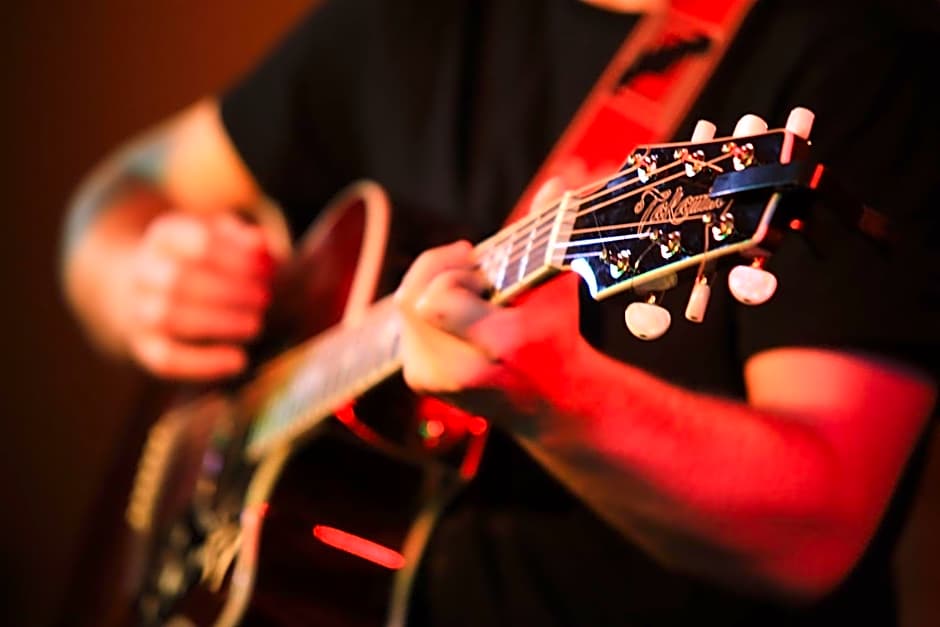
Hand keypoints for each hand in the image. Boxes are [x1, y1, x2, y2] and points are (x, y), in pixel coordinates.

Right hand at [119, 212, 275, 379]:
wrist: (164, 289)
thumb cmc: (212, 263)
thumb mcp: (228, 243)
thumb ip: (248, 242)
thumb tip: (261, 243)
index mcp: (166, 236)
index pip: (199, 242)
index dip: (238, 259)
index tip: (268, 272)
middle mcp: (144, 270)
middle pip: (179, 278)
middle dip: (229, 291)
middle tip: (264, 299)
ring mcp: (139, 309)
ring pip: (167, 317)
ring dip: (218, 323)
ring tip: (255, 325)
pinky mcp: (146, 346)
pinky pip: (165, 359)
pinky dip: (204, 363)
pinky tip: (239, 361)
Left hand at [394, 240, 584, 430]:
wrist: (549, 401)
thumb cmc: (554, 335)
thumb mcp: (559, 286)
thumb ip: (554, 233)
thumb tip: (556, 181)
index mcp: (500, 344)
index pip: (436, 298)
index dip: (450, 271)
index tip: (477, 263)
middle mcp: (461, 371)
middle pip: (412, 299)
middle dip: (439, 273)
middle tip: (472, 269)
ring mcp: (436, 380)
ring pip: (405, 309)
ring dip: (434, 289)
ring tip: (470, 295)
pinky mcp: (420, 381)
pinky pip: (406, 326)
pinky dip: (429, 311)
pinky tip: (459, 317)